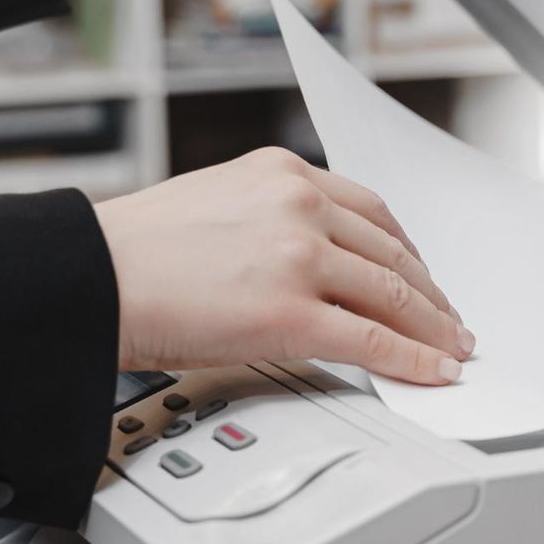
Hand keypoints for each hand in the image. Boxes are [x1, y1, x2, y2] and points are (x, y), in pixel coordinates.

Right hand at [94, 148, 475, 385]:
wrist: (92, 277)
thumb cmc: (133, 252)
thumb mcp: (215, 204)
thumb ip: (267, 221)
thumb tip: (302, 263)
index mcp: (281, 172)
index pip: (369, 210)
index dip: (405, 250)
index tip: (418, 272)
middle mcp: (299, 204)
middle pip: (391, 253)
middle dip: (428, 292)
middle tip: (448, 317)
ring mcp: (300, 258)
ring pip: (393, 295)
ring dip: (432, 326)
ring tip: (450, 348)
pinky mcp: (293, 315)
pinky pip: (374, 340)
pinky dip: (414, 359)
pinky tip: (433, 371)